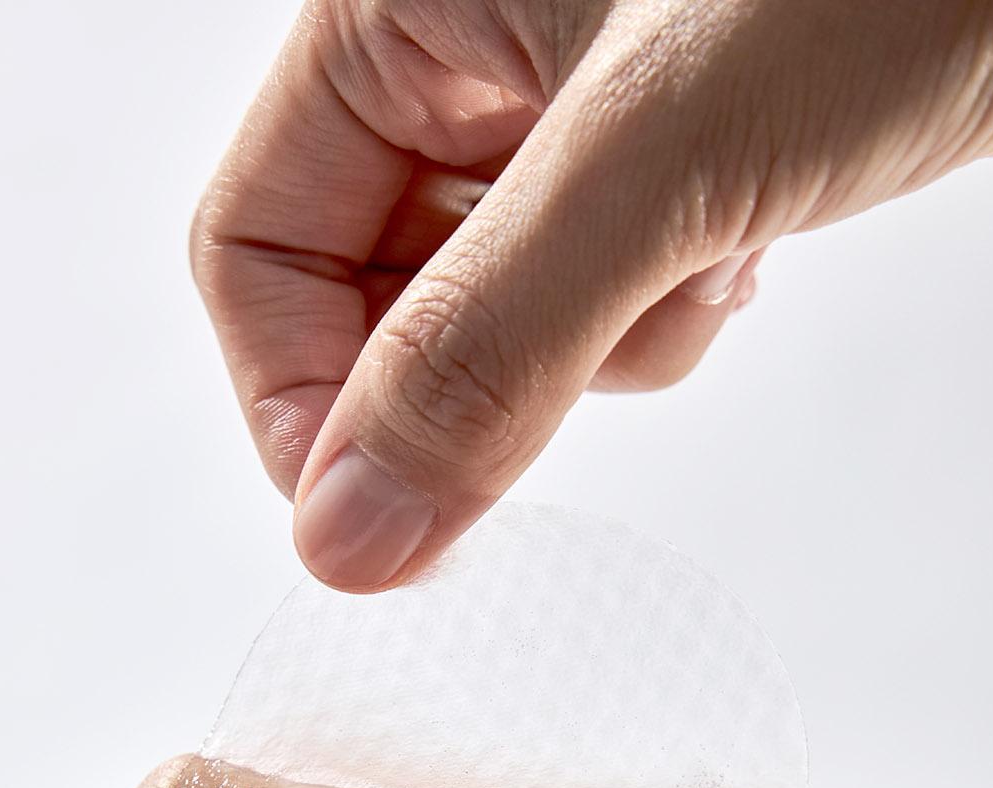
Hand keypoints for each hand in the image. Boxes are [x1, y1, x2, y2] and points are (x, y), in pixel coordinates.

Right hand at [192, 0, 992, 589]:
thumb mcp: (660, 154)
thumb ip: (487, 348)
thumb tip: (352, 530)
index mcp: (392, 10)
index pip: (254, 250)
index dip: (297, 399)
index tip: (373, 515)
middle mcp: (454, 65)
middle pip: (367, 301)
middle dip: (474, 369)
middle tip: (573, 369)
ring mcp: (548, 129)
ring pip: (486, 326)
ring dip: (590, 344)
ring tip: (704, 250)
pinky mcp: (639, 175)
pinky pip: (584, 313)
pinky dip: (656, 318)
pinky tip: (739, 241)